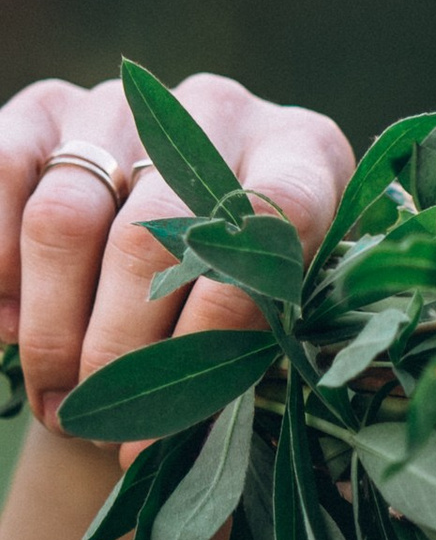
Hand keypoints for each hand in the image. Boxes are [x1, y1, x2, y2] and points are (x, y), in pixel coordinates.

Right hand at [0, 70, 351, 430]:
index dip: (222, 321)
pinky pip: (1, 173)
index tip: (179, 409)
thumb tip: (172, 438)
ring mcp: (128, 101)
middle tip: (100, 423)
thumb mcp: (274, 315)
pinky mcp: (47, 106)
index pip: (274, 222)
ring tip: (58, 399)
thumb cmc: (240, 295)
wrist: (175, 245)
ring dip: (50, 327)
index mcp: (302, 152)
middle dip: (116, 352)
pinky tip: (9, 325)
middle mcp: (218, 109)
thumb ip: (250, 350)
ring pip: (64, 218)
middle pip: (150, 236)